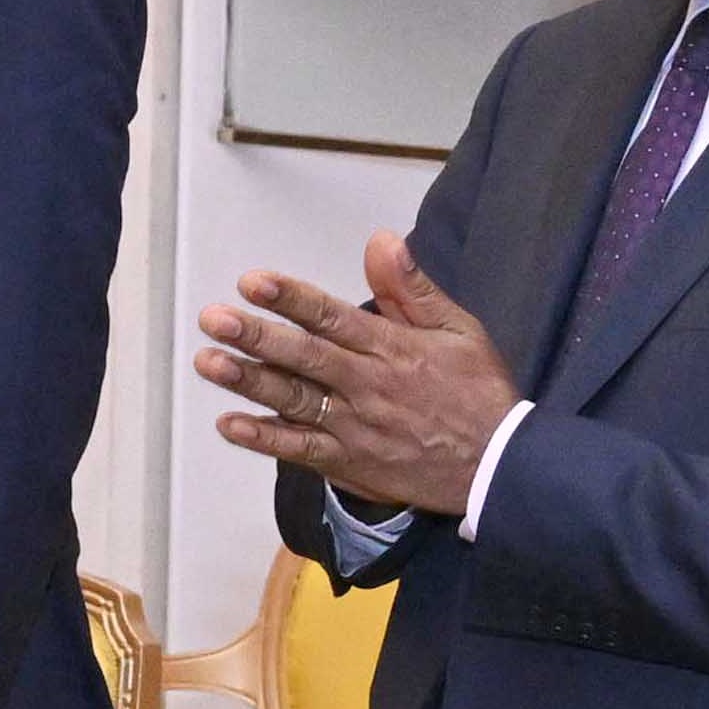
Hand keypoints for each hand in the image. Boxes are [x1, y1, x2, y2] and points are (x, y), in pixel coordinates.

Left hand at [189, 233, 524, 516]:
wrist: (500, 468)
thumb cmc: (479, 392)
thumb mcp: (459, 329)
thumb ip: (412, 288)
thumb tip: (382, 240)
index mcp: (394, 349)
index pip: (333, 317)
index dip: (290, 298)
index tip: (253, 281)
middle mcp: (369, 387)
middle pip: (305, 357)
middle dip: (256, 336)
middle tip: (214, 319)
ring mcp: (357, 428)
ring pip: (295, 402)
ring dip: (249, 383)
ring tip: (209, 362)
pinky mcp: (352, 463)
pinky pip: (302, 451)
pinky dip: (266, 440)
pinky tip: (230, 424)